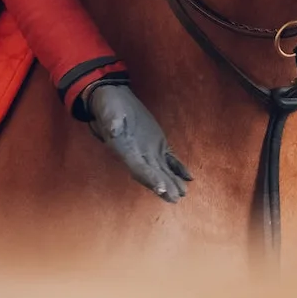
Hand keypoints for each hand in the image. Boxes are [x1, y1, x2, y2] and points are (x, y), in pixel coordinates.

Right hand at [83, 82, 191, 201]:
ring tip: (183, 192)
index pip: (137, 167)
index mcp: (124, 149)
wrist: (113, 99)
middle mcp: (137, 155)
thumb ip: (111, 119)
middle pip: (152, 174)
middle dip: (163, 186)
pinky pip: (169, 159)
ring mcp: (148, 151)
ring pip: (162, 170)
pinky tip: (188, 177)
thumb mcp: (108, 109)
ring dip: (172, 181)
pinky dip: (178, 168)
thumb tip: (113, 129)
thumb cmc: (108, 105)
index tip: (161, 188)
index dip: (149, 178)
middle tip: (176, 197)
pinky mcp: (157, 144)